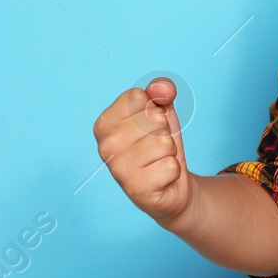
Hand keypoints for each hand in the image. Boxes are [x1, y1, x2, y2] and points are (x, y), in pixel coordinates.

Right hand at [93, 76, 194, 226]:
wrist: (172, 183)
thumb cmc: (160, 145)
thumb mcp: (162, 111)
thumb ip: (161, 91)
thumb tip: (162, 88)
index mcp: (104, 124)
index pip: (139, 97)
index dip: (153, 109)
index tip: (148, 126)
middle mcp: (105, 146)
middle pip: (154, 119)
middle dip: (164, 131)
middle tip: (156, 147)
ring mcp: (118, 169)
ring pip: (164, 143)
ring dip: (169, 152)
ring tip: (158, 161)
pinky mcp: (136, 189)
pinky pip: (170, 166)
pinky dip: (173, 172)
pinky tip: (160, 178)